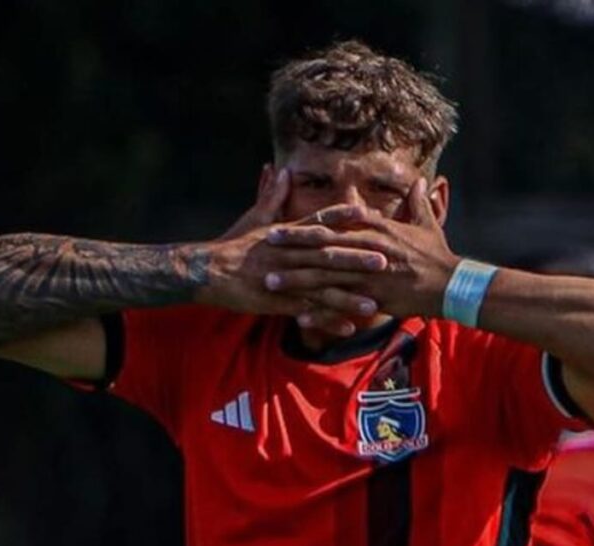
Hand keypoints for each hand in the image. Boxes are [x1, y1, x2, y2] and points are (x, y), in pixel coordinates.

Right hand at [197, 170, 388, 326]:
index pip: (319, 222)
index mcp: (287, 234)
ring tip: (374, 305)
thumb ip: (273, 195)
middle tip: (385, 261)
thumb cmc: (234, 244)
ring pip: (320, 288)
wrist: (207, 271)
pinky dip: (326, 320)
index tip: (368, 213)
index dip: (343, 217)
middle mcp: (289, 254)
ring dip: (348, 296)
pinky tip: (347, 328)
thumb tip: (281, 168)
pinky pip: (305, 312)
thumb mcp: (254, 218)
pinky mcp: (276, 301)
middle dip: (357, 260)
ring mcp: (284, 278)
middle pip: (327, 256)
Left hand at [261, 178, 459, 319]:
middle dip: (293, 246)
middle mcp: (371, 249)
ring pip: (327, 275)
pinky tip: (298, 315)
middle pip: (324, 245)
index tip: (283, 224)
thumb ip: (418, 202)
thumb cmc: (439, 255)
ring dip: (296, 278)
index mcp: (378, 229)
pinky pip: (342, 304)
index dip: (307, 224)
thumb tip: (420, 180)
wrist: (453, 285)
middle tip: (266, 246)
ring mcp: (371, 274)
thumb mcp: (428, 225)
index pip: (335, 222)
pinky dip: (320, 310)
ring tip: (271, 281)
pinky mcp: (376, 298)